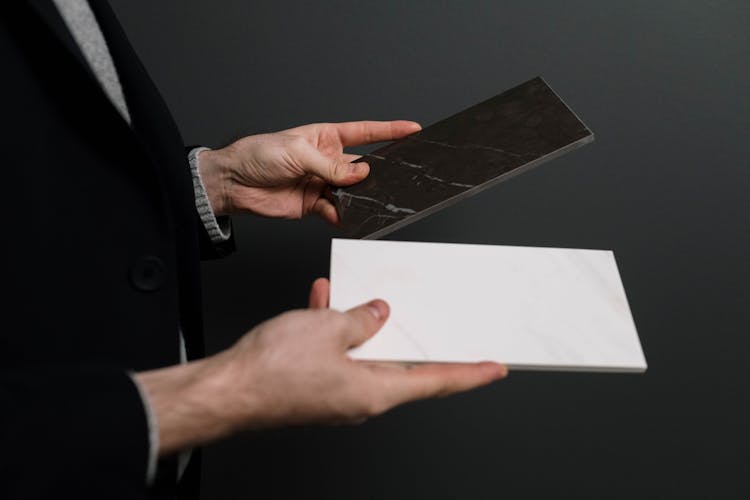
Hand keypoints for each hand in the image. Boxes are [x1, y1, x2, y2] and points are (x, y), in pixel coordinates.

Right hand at [136, 279, 506, 455]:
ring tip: (362, 298)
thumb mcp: (326, 329)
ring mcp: (338, 391)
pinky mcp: (316, 383)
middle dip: (416, 339)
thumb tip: (377, 313)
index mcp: (375, 391)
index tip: (494, 367)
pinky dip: (334, 327)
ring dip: (365, 324)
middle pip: (403, 365)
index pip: (436, 381)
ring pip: (365, 353)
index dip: (469, 373)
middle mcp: (361, 396)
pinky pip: (336, 351)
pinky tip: (324, 301)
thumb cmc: (273, 370)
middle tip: (438, 324)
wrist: (227, 391)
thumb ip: (359, 319)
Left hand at [197, 121, 421, 223]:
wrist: (233, 182)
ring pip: (352, 192)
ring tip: (369, 200)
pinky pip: (336, 210)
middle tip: (397, 177)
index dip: (389, 131)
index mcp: (326, 137)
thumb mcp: (297, 152)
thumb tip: (361, 174)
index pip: (365, 133)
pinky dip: (343, 215)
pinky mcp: (314, 204)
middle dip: (379, 172)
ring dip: (360, 197)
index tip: (413, 130)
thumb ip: (330, 166)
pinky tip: (345, 216)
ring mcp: (322, 183)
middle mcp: (328, 160)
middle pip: (362, 167)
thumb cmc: (259, 154)